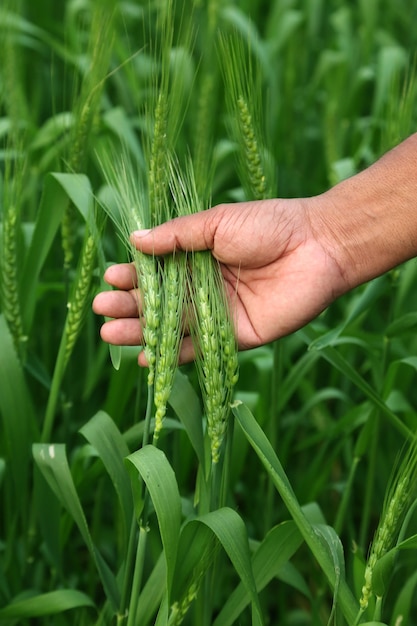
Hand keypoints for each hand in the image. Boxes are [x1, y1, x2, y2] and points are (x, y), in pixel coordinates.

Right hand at [93, 197, 347, 363]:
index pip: (157, 271)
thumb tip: (135, 238)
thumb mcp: (216, 223)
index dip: (133, 275)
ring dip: (143, 331)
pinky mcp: (237, 336)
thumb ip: (177, 236)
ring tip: (110, 333)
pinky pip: (201, 348)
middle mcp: (205, 287)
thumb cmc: (268, 225)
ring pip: (174, 326)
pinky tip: (148, 359)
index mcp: (199, 257)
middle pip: (160, 301)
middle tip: (102, 309)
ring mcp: (219, 313)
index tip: (110, 277)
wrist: (317, 245)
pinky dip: (175, 355)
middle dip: (130, 305)